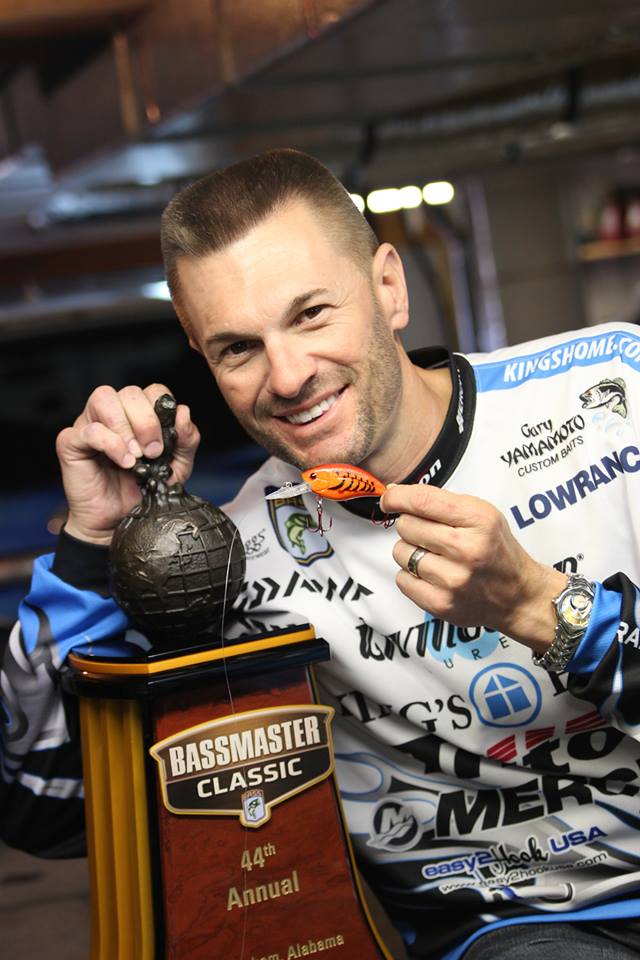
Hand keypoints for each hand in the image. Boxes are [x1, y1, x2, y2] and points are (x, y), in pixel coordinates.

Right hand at [56, 384, 199, 544]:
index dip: (162, 411)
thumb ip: (186, 440)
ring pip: (103, 398)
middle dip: (146, 421)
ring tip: (136, 456)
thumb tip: (183, 412)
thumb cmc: (143, 491)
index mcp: (138, 414)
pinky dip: (111, 444)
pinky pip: (89, 430)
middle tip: (152, 452)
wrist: (118, 522)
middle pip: (129, 392)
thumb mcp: (177, 468)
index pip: (152, 390)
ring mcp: (89, 424)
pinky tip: (124, 463)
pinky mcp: (71, 443)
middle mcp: (113, 414)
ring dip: (125, 426)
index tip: (165, 443)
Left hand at [380, 484, 566, 652]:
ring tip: (434, 556)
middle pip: (407, 525)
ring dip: (410, 551)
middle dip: (411, 525)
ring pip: (401, 552)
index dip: (397, 497)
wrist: (518, 595)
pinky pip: (402, 580)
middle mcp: (467, 549)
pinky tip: (432, 574)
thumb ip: (441, 501)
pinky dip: (411, 575)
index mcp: (479, 520)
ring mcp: (453, 579)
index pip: (422, 501)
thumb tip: (395, 493)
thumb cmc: (497, 550)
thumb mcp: (482, 514)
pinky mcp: (441, 603)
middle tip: (430, 534)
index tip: (390, 499)